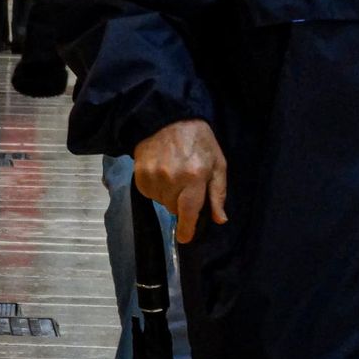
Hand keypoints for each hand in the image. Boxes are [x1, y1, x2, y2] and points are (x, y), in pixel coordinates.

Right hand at [133, 119, 228, 243]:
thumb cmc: (199, 142)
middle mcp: (172, 179)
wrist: (168, 120)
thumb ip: (218, 193)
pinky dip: (156, 189)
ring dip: (169, 195)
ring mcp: (153, 177)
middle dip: (182, 202)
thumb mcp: (218, 164)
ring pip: (162, 202)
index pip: (189, 211)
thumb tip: (219, 219)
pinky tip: (162, 173)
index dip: (187, 228)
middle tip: (187, 184)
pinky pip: (149, 194)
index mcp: (195, 177)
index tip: (185, 238)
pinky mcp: (140, 175)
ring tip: (175, 174)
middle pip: (175, 208)